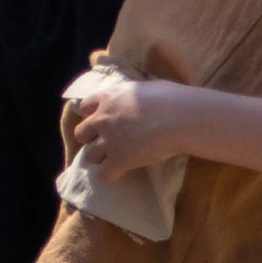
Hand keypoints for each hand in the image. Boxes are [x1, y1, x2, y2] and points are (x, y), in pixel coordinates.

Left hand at [68, 76, 192, 181]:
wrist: (180, 118)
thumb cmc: (171, 98)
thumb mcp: (145, 87)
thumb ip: (132, 95)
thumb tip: (136, 98)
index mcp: (108, 98)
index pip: (85, 107)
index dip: (91, 115)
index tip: (101, 120)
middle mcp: (102, 119)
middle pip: (81, 133)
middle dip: (91, 138)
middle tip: (105, 142)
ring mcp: (109, 141)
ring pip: (90, 155)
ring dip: (100, 157)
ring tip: (113, 159)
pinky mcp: (119, 160)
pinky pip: (104, 174)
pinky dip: (110, 174)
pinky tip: (119, 173)